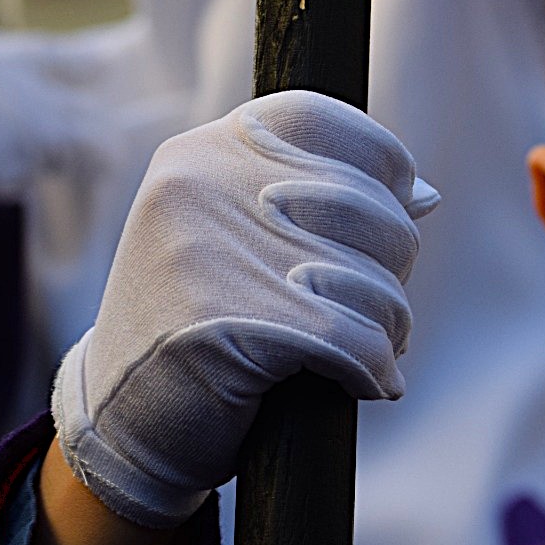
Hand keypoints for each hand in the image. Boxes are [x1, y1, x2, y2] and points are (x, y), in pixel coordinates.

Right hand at [51, 90, 439, 528]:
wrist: (121, 424)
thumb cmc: (198, 329)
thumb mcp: (242, 243)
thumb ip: (322, 205)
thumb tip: (424, 194)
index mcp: (204, 154)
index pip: (324, 121)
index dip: (380, 168)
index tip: (391, 217)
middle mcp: (202, 188)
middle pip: (373, 211)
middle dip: (391, 269)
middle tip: (369, 309)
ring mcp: (211, 255)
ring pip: (375, 283)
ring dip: (388, 328)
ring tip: (364, 351)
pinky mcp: (228, 328)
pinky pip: (356, 342)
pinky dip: (374, 370)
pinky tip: (366, 383)